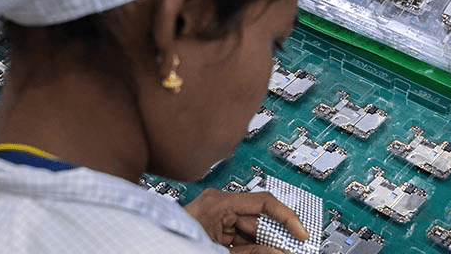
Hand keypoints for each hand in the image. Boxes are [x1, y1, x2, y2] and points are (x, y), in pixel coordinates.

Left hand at [184, 188, 308, 253]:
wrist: (148, 250)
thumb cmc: (173, 244)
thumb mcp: (219, 253)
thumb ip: (252, 253)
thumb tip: (280, 253)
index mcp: (219, 202)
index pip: (263, 202)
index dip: (287, 218)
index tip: (301, 234)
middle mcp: (218, 206)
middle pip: (258, 220)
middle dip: (277, 237)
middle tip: (294, 250)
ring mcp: (215, 218)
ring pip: (251, 232)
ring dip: (266, 246)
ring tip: (281, 253)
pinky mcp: (213, 232)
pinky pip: (240, 240)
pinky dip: (252, 250)